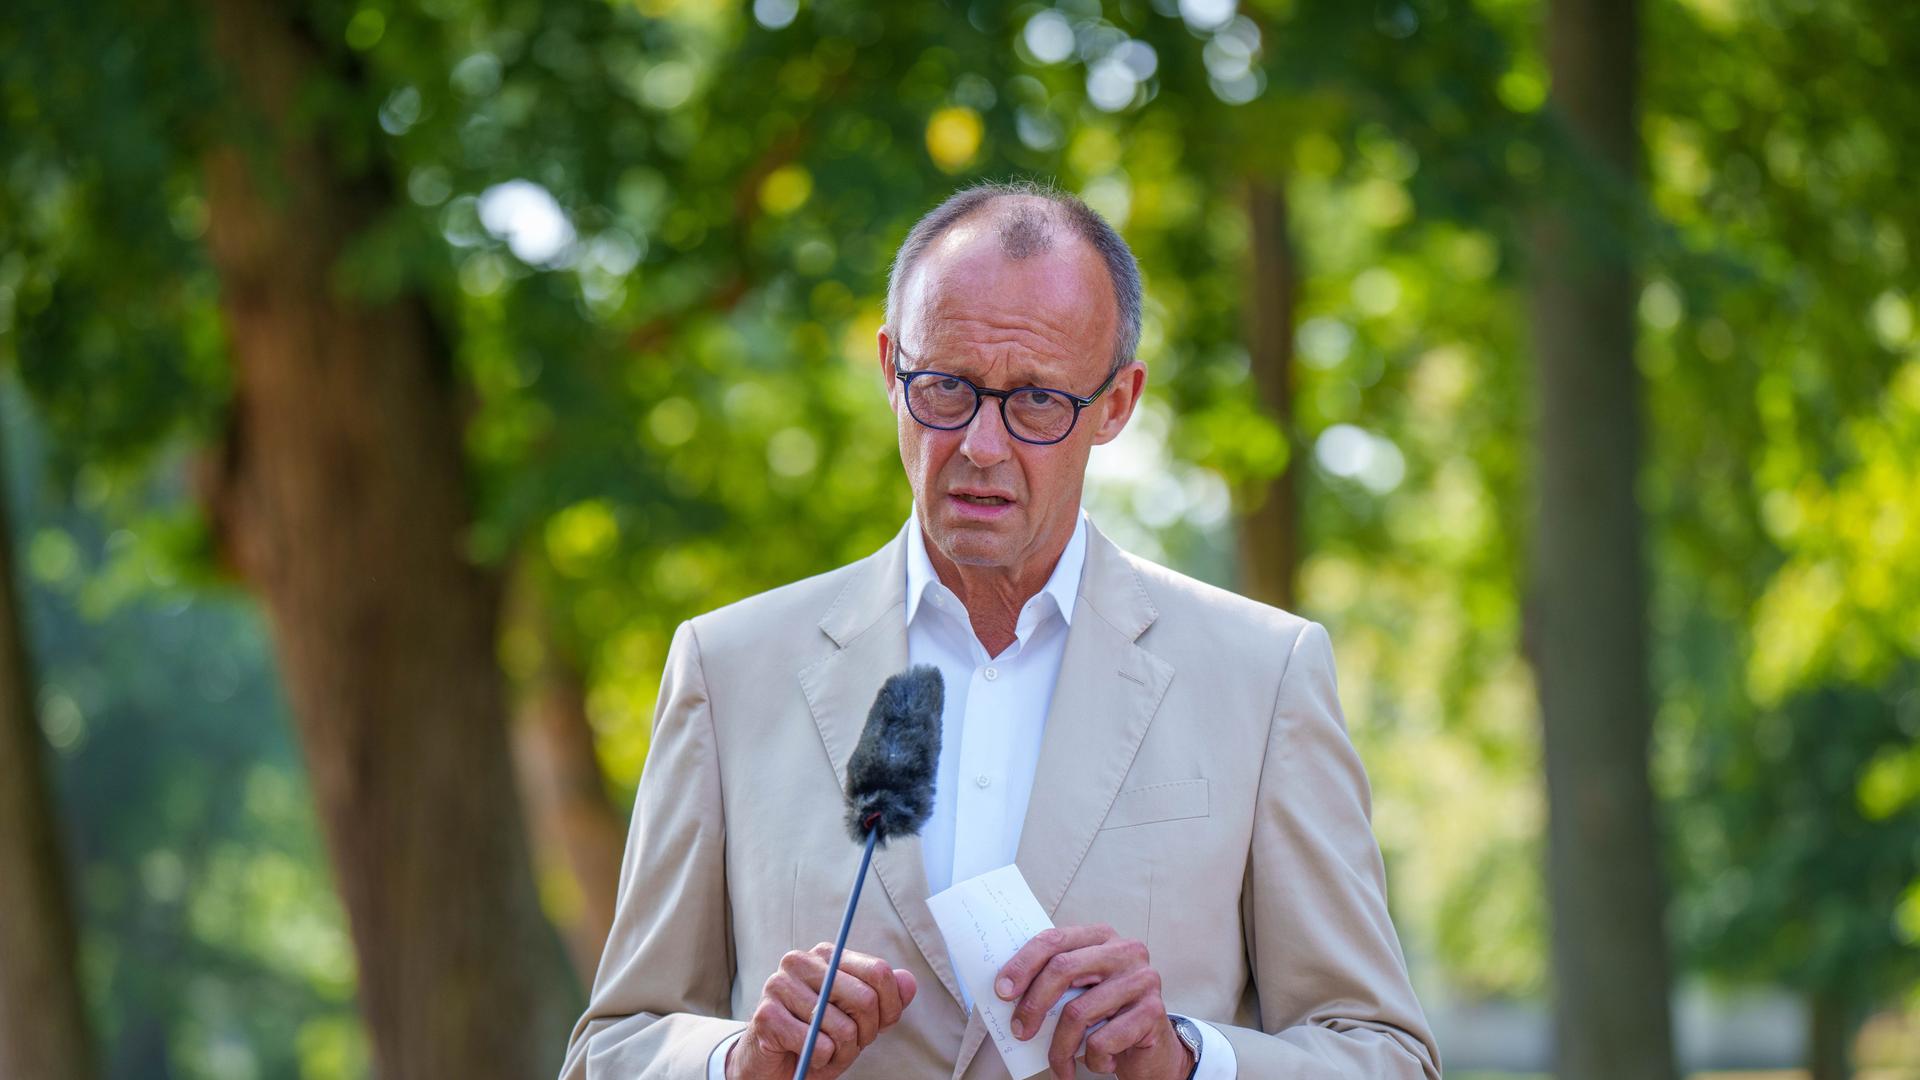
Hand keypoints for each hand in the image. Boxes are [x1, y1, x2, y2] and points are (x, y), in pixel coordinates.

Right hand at [726, 943, 917, 1079]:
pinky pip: (817, 1045)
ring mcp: (779, 985)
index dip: (890, 1007)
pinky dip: (819, 1060)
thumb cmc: (817, 1039)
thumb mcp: (858, 1020)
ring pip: (842, 1028)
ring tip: (824, 1052)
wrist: (771, 1066)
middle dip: (865, 1034)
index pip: (878, 972)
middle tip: (848, 1045)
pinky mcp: (766, 1015)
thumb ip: (883, 1000)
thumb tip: (908, 982)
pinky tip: (806, 1055)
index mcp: (826, 955)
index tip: (879, 1027)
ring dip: (840, 1053)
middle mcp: (801, 961)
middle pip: (865, 999)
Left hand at [995, 924, 1193, 1079]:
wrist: (1154, 1050)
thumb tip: (1007, 991)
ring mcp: (1142, 979)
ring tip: (1059, 1065)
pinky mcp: (1152, 1011)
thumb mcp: (1081, 991)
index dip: (1023, 964)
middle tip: (1020, 1031)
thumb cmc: (1108, 1017)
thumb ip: (1056, 982)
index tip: (1002, 991)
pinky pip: (1103, 1040)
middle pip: (1063, 969)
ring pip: (1079, 1012)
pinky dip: (1093, 1060)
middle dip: (1033, 1004)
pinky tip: (1099, 1062)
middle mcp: (1124, 951)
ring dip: (1060, 1048)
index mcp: (1101, 937)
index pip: (1054, 940)